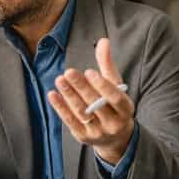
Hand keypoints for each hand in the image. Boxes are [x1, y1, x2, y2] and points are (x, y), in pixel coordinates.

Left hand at [47, 38, 134, 164]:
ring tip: (59, 80)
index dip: (102, 85)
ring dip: (69, 96)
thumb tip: (103, 41)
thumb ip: (107, 64)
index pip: (115, 98)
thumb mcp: (115, 85)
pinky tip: (53, 95)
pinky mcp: (83, 137)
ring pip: (82, 112)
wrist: (114, 138)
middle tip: (69, 72)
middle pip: (96, 104)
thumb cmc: (114, 104)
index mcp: (126, 109)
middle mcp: (114, 123)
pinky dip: (61, 108)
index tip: (89, 71)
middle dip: (81, 88)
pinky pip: (70, 121)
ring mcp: (98, 132)